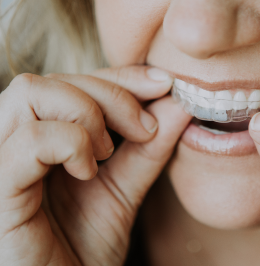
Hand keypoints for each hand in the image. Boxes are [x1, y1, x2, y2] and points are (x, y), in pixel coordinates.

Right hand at [0, 66, 191, 265]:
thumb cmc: (85, 248)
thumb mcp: (125, 189)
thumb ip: (149, 147)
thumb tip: (178, 102)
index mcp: (41, 138)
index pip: (75, 81)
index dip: (120, 76)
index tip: (164, 84)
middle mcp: (12, 142)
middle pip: (52, 80)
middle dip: (111, 95)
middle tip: (144, 130)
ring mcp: (0, 163)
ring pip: (31, 93)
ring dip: (87, 114)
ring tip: (106, 154)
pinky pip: (29, 141)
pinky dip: (70, 144)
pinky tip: (87, 173)